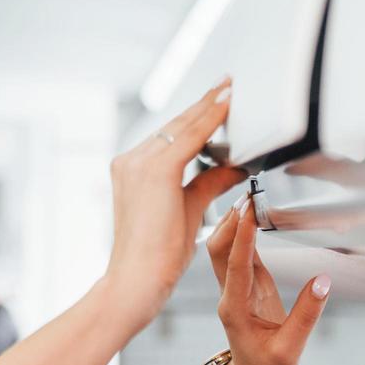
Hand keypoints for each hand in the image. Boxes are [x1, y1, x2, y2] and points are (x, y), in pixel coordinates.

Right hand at [104, 78, 246, 327]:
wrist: (136, 281)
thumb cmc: (155, 257)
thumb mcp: (188, 209)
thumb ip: (208, 183)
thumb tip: (233, 167)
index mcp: (132, 170)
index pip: (170, 135)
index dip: (196, 116)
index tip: (217, 98)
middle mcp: (131, 161)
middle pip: (176, 125)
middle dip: (205, 104)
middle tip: (228, 84)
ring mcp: (138, 163)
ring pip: (183, 126)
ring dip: (210, 107)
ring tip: (231, 89)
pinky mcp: (155, 170)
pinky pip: (190, 137)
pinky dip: (211, 119)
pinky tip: (227, 105)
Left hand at [204, 192, 330, 364]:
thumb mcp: (290, 348)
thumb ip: (307, 314)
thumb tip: (323, 282)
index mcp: (235, 309)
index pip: (235, 266)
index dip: (242, 237)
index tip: (248, 212)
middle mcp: (230, 295)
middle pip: (219, 250)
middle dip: (230, 221)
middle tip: (249, 195)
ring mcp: (236, 289)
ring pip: (224, 249)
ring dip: (234, 224)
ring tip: (251, 198)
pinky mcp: (247, 287)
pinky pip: (241, 255)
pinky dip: (245, 235)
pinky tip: (254, 217)